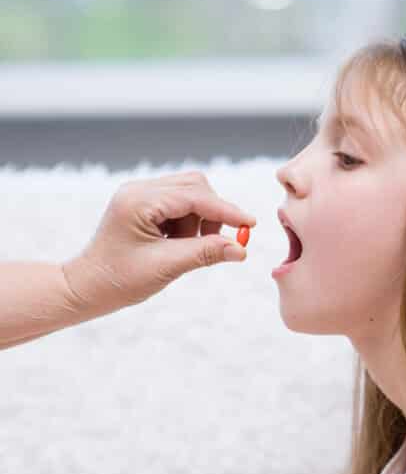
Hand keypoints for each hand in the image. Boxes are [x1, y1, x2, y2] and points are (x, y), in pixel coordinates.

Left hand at [61, 171, 256, 316]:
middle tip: (218, 243)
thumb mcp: (166, 267)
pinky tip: (179, 243)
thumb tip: (241, 249)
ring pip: (190, 194)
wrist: (87, 288)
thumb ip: (205, 253)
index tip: (250, 224)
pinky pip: (180, 203)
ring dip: (200, 220)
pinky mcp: (145, 204)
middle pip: (195, 186)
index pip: (194, 196)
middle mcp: (139, 190)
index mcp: (138, 201)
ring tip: (187, 248)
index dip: (226, 211)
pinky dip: (189, 222)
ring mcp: (141, 195)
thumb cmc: (119, 280)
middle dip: (212, 214)